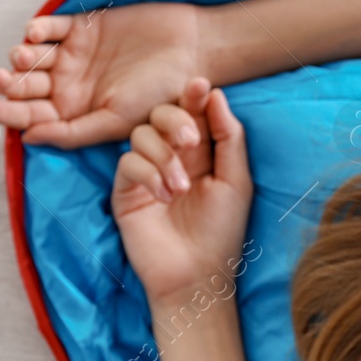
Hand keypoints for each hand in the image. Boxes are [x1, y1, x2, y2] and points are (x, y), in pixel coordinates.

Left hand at [0, 2, 205, 148]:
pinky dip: (40, 29)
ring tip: (24, 56)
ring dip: (23, 56)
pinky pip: (52, 27)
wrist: (190, 52)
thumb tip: (27, 138)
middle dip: (11, 85)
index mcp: (73, 114)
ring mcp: (74, 56)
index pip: (31, 117)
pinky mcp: (82, 27)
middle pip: (27, 87)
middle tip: (5, 80)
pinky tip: (37, 33)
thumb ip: (72, 133)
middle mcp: (69, 87)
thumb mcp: (115, 122)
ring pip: (34, 57)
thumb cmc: (159, 95)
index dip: (7, 113)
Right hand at [112, 79, 251, 307]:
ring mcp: (145, 173)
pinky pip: (127, 163)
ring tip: (180, 190)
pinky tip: (162, 198)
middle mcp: (171, 156)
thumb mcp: (235, 180)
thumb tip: (215, 93)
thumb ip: (228, 137)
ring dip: (163, 157)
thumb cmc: (221, 232)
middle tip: (191, 143)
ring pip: (141, 134)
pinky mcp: (125, 191)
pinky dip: (146, 175)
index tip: (200, 85)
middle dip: (176, 120)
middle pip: (161, 113)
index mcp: (200, 152)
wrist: (196, 275)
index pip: (192, 112)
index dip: (194, 96)